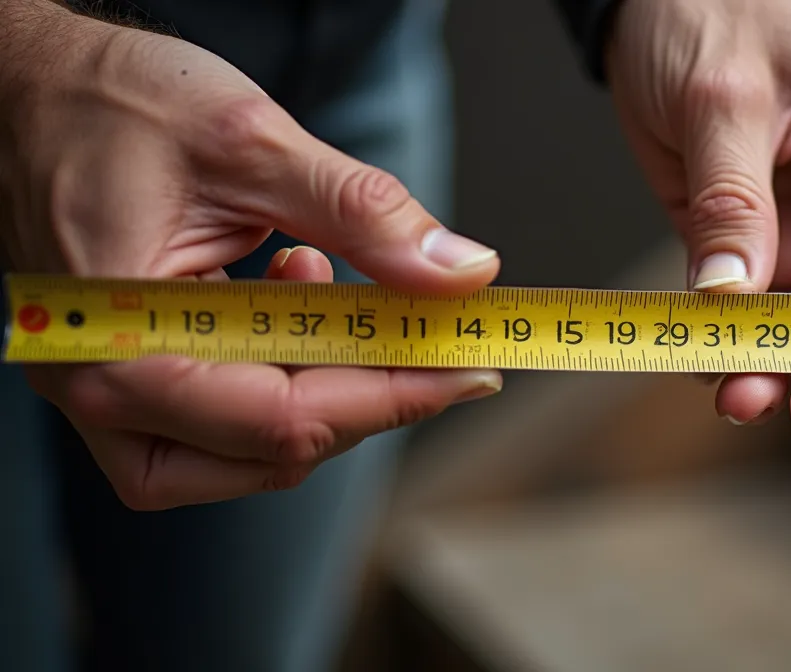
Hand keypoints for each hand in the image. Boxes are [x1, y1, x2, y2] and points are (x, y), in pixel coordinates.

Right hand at [1, 3, 502, 508]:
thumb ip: (363, 213)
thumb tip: (462, 275)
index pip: (279, 416)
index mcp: (118, 339)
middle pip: (262, 451)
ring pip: (238, 453)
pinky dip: (280, 374)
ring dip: (319, 389)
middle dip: (364, 397)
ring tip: (335, 292)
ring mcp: (105, 386)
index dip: (393, 398)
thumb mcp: (251, 141)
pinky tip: (295, 288)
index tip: (471, 368)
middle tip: (435, 339)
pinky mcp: (127, 371)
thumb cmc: (108, 101)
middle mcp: (98, 384)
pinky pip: (216, 419)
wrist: (31, 84)